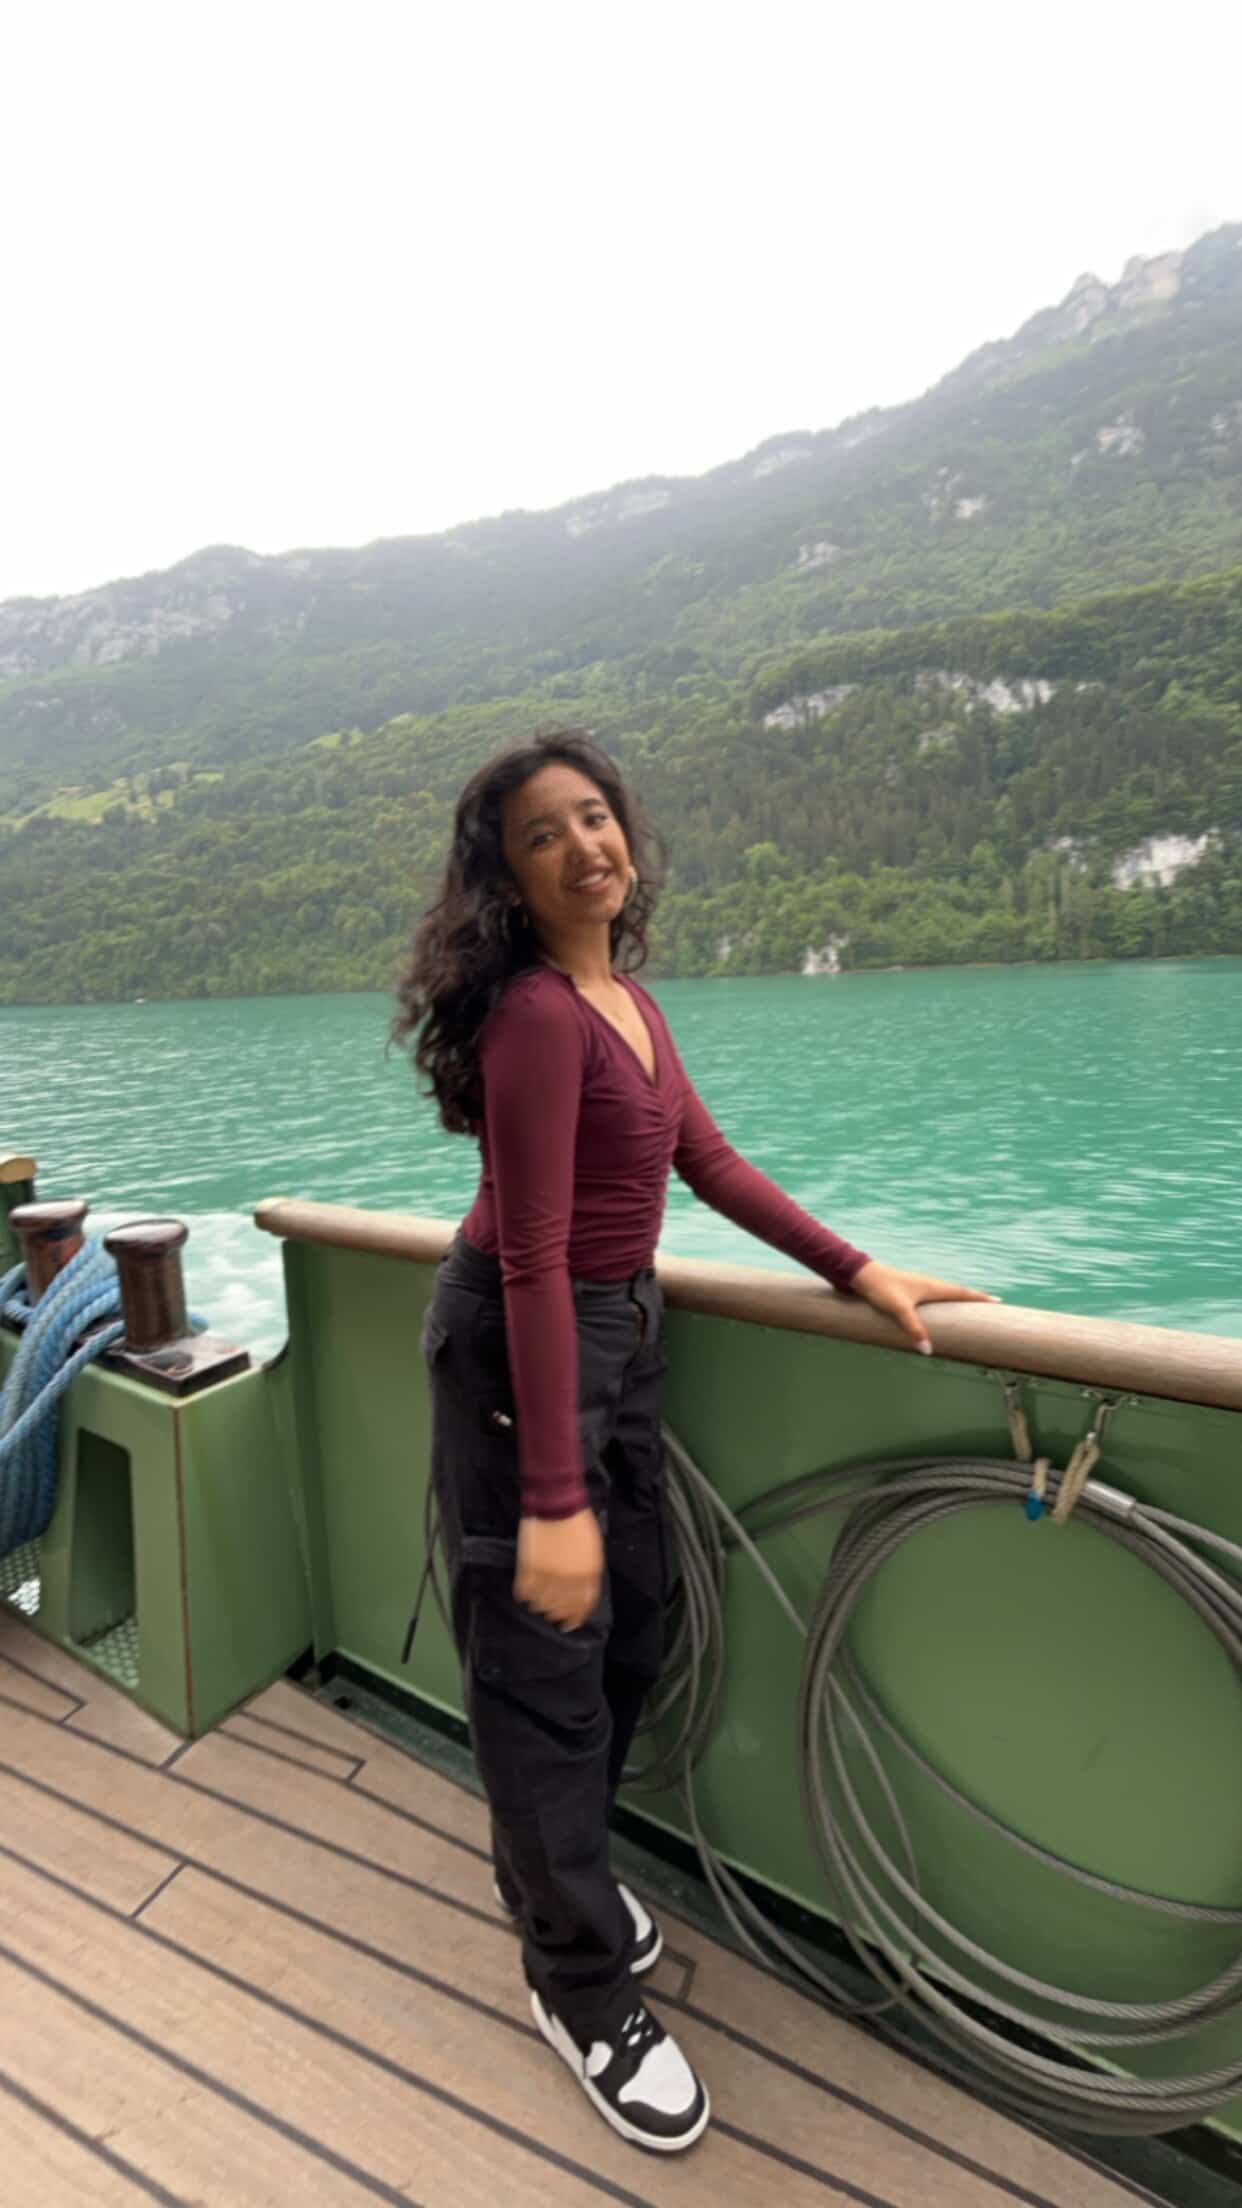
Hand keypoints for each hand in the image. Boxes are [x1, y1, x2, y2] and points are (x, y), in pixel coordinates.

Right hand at [515, 1508, 603, 1630]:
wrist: (556, 1503)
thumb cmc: (578, 1522)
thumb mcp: (594, 1550)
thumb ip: (589, 1573)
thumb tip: (584, 1592)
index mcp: (588, 1575)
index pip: (583, 1606)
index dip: (577, 1617)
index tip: (572, 1623)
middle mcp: (568, 1580)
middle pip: (562, 1608)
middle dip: (559, 1615)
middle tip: (554, 1617)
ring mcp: (547, 1576)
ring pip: (542, 1604)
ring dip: (542, 1607)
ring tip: (540, 1605)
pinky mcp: (528, 1568)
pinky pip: (524, 1591)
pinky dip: (525, 1595)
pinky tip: (526, 1594)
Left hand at [849, 1259, 998, 1353]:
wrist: (861, 1274)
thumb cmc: (881, 1289)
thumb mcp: (898, 1310)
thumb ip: (913, 1329)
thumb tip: (927, 1350)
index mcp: (932, 1286)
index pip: (961, 1292)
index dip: (979, 1297)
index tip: (997, 1301)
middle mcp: (929, 1283)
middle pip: (957, 1291)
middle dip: (973, 1298)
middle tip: (990, 1303)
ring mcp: (919, 1285)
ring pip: (945, 1292)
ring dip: (959, 1298)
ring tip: (969, 1305)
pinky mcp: (909, 1289)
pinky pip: (934, 1295)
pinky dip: (944, 1299)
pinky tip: (938, 1307)